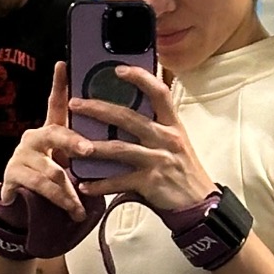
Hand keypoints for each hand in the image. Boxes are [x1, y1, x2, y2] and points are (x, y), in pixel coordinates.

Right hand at [0, 61, 98, 221]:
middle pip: (54, 134)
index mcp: (52, 130)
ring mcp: (21, 156)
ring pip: (50, 170)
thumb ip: (88, 149)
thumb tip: (123, 138)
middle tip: (88, 149)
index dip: (59, 84)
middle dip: (72, 142)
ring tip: (82, 205)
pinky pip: (39, 188)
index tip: (63, 64)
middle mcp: (34, 138)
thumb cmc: (57, 179)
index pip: (56, 103)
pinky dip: (60, 202)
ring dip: (69, 190)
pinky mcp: (13, 176)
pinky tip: (72, 212)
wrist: (25, 207)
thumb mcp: (72, 163)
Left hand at [69, 66, 215, 210]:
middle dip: (98, 109)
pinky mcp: (150, 182)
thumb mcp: (176, 143)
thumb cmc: (184, 171)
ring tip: (73, 145)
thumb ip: (155, 129)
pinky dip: (100, 185)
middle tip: (75, 104)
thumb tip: (124, 116)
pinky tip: (84, 185)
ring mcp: (158, 159)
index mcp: (172, 125)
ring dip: (93, 146)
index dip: (140, 78)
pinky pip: (119, 181)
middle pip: (128, 117)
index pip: (159, 92)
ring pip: (119, 149)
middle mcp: (166, 138)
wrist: (200, 203)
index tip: (117, 69)